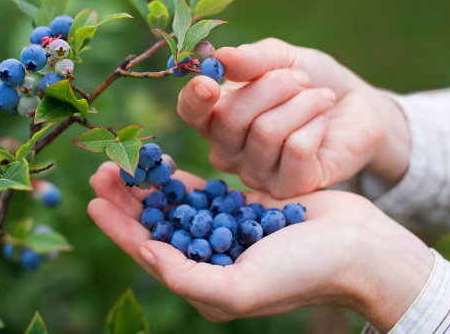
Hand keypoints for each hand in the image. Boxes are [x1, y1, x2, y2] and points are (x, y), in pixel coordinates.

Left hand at [88, 162, 432, 332]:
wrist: (357, 248)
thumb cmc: (303, 273)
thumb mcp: (241, 287)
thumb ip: (189, 277)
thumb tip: (147, 254)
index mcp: (205, 284)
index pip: (149, 253)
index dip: (118, 228)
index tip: (93, 201)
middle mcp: (210, 259)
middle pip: (157, 226)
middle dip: (127, 200)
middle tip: (102, 171)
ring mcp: (225, 232)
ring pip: (175, 206)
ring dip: (148, 186)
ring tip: (123, 162)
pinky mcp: (242, 208)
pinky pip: (202, 192)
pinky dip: (180, 180)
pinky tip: (161, 165)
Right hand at [177, 38, 409, 197]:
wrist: (355, 106)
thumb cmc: (310, 81)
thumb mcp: (282, 59)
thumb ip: (251, 59)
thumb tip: (220, 57)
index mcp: (216, 116)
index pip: (190, 112)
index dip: (194, 99)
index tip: (209, 82)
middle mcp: (228, 150)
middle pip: (231, 117)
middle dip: (273, 86)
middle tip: (301, 80)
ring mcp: (255, 173)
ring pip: (266, 132)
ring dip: (302, 104)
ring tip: (319, 98)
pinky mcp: (287, 188)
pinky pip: (296, 150)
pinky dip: (315, 125)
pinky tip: (322, 124)